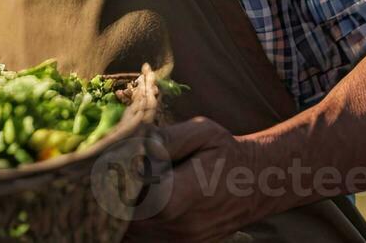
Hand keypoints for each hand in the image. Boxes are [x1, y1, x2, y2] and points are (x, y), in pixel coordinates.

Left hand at [127, 117, 264, 242]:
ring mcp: (182, 241)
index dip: (122, 186)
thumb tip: (135, 143)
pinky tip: (136, 206)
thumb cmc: (226, 154)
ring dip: (123, 215)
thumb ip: (167, 138)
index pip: (142, 199)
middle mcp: (185, 225)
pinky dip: (135, 225)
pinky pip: (144, 240)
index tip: (114, 168)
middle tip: (109, 178)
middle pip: (131, 221)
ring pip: (134, 234)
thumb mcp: (203, 132)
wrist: (256, 185)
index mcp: (189, 192)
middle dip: (116, 200)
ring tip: (122, 191)